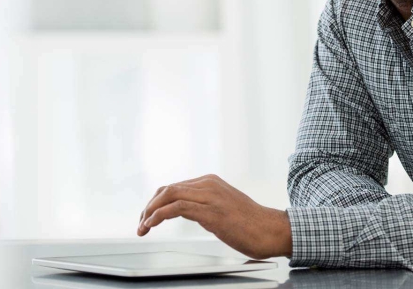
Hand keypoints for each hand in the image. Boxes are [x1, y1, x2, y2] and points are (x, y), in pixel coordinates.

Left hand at [137, 174, 291, 259]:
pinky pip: (176, 208)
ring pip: (169, 194)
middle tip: (141, 222)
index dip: (156, 201)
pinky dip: (158, 216)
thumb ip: (207, 205)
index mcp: (211, 182)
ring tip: (142, 226)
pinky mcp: (210, 212)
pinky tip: (151, 225)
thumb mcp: (225, 207)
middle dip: (149, 206)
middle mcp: (208, 185)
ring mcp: (209, 197)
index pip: (175, 186)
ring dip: (150, 211)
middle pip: (167, 188)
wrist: (270, 230)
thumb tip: (190, 211)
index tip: (148, 216)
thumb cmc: (251, 224)